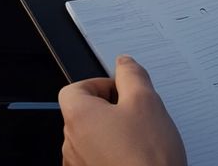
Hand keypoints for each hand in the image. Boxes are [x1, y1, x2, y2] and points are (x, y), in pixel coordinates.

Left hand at [58, 55, 186, 165]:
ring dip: (112, 135)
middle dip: (109, 110)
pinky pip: (97, 160)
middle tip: (137, 116)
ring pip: (92, 139)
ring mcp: (78, 165)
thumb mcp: (146, 102)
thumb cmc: (147, 158)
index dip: (99, 85)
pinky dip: (113, 156)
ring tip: (140, 141)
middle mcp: (71, 142)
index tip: (120, 91)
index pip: (75, 88)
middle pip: (84, 114)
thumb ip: (132, 76)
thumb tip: (124, 63)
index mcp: (77, 116)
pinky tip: (136, 158)